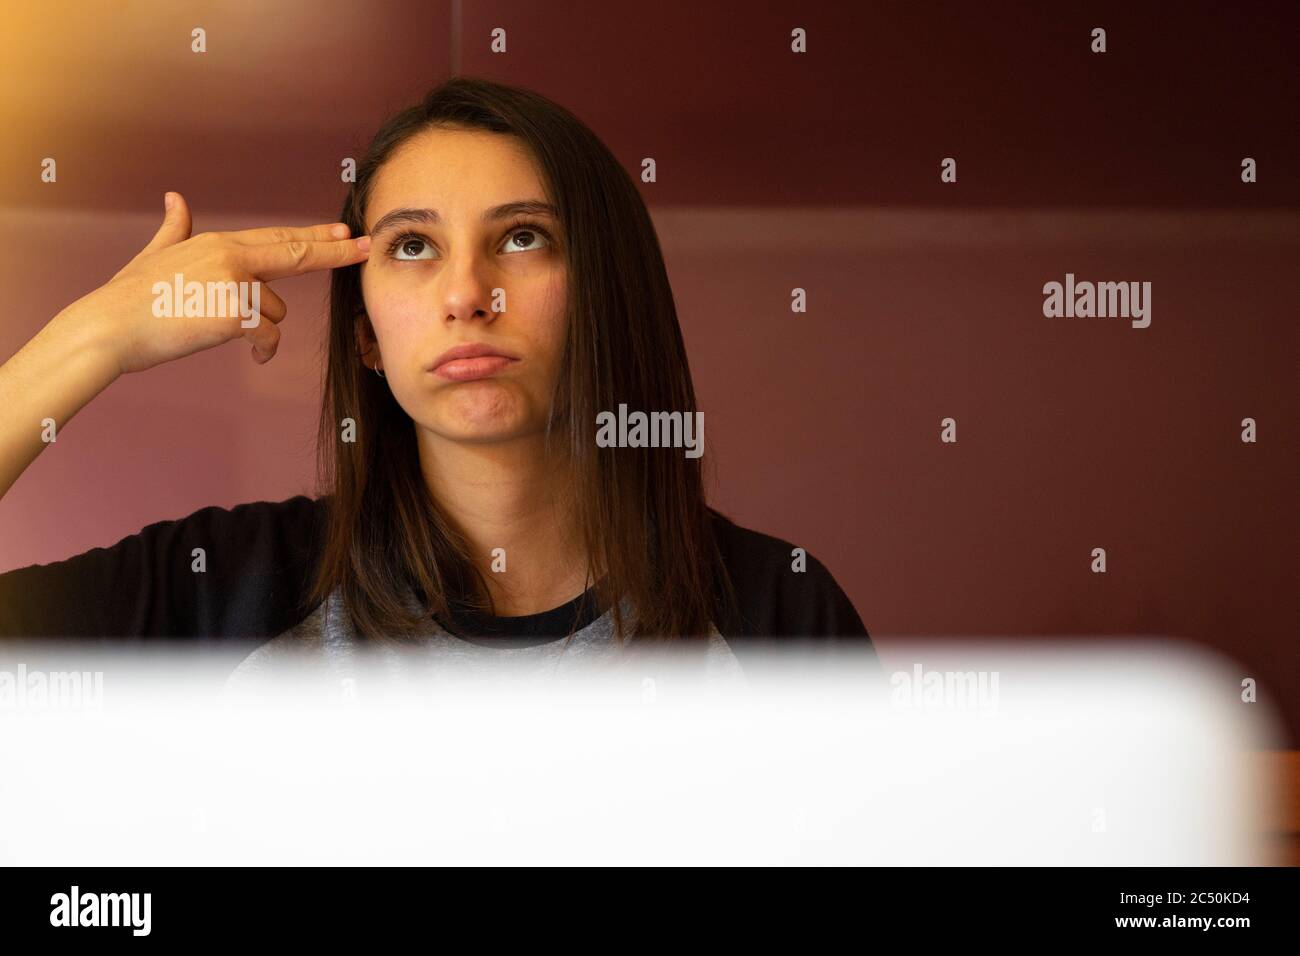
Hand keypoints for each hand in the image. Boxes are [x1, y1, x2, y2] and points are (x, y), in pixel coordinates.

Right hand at [57, 191, 369, 375]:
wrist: (109, 327)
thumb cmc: (131, 297)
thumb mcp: (155, 254)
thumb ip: (174, 228)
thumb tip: (176, 198)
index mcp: (219, 244)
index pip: (279, 237)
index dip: (317, 235)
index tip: (346, 231)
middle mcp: (231, 256)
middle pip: (297, 254)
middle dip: (337, 251)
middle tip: (367, 247)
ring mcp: (234, 283)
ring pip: (276, 312)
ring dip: (260, 328)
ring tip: (219, 329)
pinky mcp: (234, 315)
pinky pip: (268, 338)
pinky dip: (263, 352)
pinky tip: (250, 357)